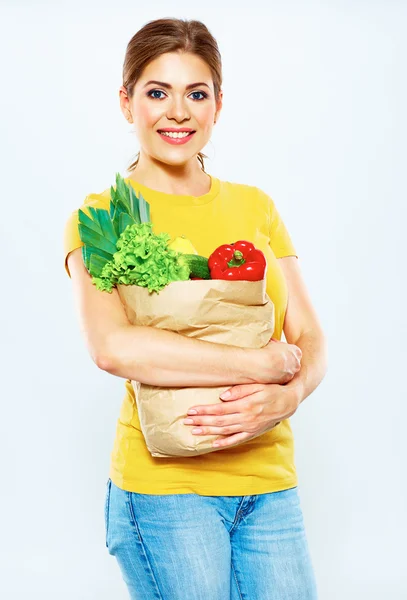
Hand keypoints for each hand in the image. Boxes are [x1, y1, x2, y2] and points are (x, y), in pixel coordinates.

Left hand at [184, 382, 299, 448]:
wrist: (288, 402)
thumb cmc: (272, 390)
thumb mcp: (257, 385)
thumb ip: (240, 390)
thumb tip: (222, 396)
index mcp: (246, 405)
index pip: (220, 409)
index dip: (204, 410)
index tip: (192, 410)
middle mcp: (246, 418)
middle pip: (219, 421)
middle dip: (201, 421)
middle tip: (186, 421)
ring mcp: (249, 427)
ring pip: (225, 431)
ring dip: (208, 431)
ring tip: (194, 431)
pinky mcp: (253, 432)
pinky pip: (237, 439)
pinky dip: (225, 442)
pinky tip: (213, 443)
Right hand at [255, 337, 301, 384]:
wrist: (262, 364)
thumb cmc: (268, 352)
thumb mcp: (274, 342)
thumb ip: (278, 344)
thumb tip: (274, 343)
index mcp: (296, 351)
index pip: (294, 352)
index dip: (285, 352)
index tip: (278, 352)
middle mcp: (297, 363)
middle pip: (293, 362)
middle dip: (285, 361)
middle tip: (274, 360)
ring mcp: (292, 373)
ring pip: (288, 371)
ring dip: (281, 369)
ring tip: (270, 367)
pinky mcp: (285, 380)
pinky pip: (282, 377)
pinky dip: (277, 376)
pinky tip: (269, 373)